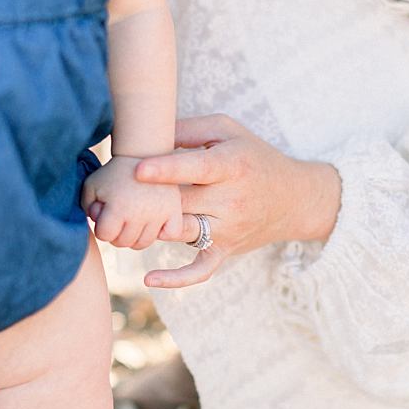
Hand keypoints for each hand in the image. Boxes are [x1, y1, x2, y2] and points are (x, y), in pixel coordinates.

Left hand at [81, 155, 182, 250]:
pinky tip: (154, 222)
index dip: (101, 226)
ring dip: (134, 235)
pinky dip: (162, 232)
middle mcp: (140, 214)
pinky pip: (171, 234)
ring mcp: (159, 214)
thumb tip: (98, 222)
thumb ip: (87, 206)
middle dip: (116, 232)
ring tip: (131, 219)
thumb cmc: (114, 172)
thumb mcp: (91, 185)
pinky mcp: (174, 212)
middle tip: (117, 217)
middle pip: (123, 242)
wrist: (143, 153)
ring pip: (143, 243)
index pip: (104, 235)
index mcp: (118, 208)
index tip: (105, 213)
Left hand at [135, 114, 341, 287]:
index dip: (167, 169)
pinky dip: (177, 279)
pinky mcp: (226, 250)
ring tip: (120, 223)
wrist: (294, 198)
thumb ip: (189, 129)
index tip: (137, 169)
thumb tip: (147, 131)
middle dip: (148, 201)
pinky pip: (201, 270)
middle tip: (114, 195)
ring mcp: (228, 229)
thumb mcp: (228, 130)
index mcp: (233, 165)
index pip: (198, 168)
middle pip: (182, 203)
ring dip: (152, 229)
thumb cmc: (252, 156)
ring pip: (181, 232)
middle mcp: (232, 200)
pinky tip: (149, 278)